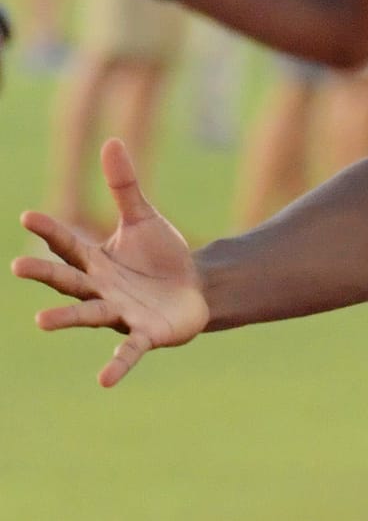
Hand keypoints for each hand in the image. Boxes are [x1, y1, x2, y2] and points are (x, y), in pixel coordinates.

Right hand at [10, 139, 207, 386]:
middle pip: (69, 280)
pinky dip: (117, 364)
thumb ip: (125, 186)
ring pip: (89, 314)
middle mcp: (101, 289)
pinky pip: (128, 350)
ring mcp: (119, 313)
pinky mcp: (145, 334)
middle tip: (16, 268)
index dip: (50, 231)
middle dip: (45, 275)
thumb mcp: (144, 219)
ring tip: (41, 322)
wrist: (196, 290)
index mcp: (96, 261)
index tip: (27, 215)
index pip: (68, 244)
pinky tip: (103, 380)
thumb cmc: (161, 257)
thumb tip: (112, 141)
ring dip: (66, 318)